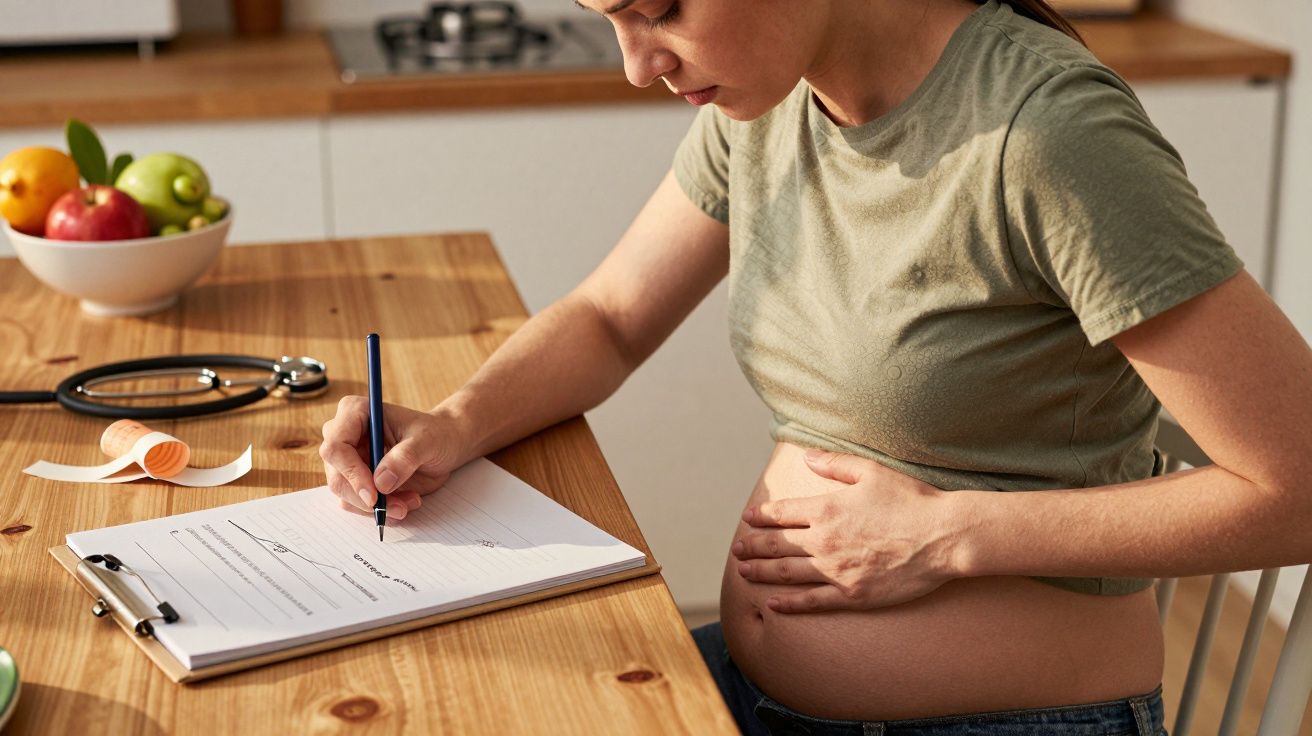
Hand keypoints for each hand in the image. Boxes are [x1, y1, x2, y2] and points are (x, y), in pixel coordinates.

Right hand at [319, 397, 468, 520]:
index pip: (336, 447)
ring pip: (346, 495)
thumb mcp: (427, 440)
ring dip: (378, 507)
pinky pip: (358, 505)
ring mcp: (349, 461)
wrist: (444, 444)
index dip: (352, 473)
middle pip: (337, 477)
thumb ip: (405, 457)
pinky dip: (382, 510)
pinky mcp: (357, 481)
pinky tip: (405, 502)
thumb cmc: (435, 433)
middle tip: (399, 508)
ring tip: (410, 501)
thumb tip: (380, 482)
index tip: (374, 495)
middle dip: (367, 499)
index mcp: (355, 413)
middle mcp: (345, 436)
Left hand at [732, 449, 965, 612]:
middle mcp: (824, 540)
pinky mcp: (852, 594)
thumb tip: (807, 456)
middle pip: (777, 544)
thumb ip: (835, 464)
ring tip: (743, 573)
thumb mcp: (872, 471)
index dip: (761, 516)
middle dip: (753, 547)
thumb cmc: (912, 500)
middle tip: (737, 550)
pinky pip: (812, 601)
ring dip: (761, 573)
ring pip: (787, 573)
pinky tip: (772, 605)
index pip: (782, 513)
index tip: (747, 520)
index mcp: (827, 509)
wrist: (944, 536)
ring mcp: (836, 570)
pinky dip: (788, 604)